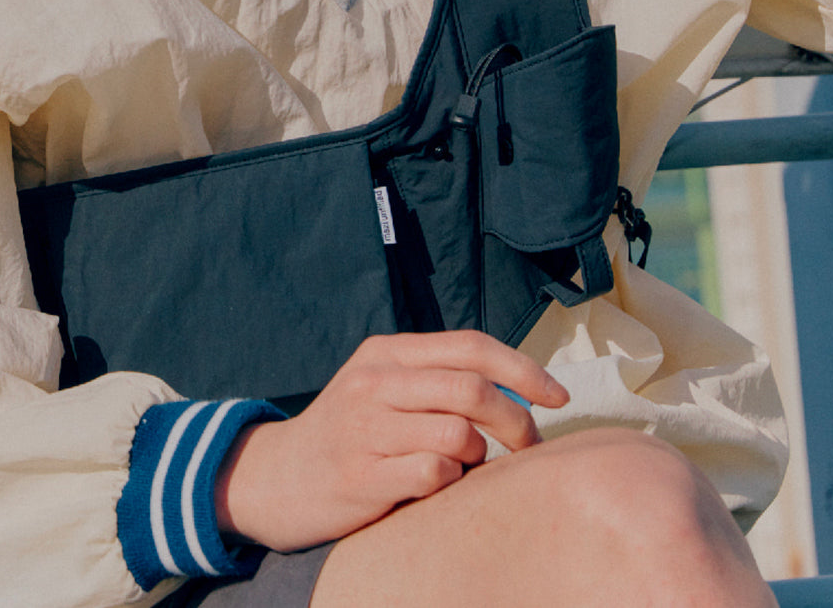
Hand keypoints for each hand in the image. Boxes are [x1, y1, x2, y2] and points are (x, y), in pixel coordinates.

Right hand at [214, 330, 568, 552]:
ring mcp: (365, 428)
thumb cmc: (347, 433)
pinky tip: (435, 486)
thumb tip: (517, 389)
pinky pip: (434, 474)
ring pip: (459, 434)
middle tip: (531, 448)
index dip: (523, 369)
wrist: (273, 478)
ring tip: (467, 468)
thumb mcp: (380, 386)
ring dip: (480, 457)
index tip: (558, 396)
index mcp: (387, 352)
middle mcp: (375, 382)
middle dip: (518, 421)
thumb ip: (434, 378)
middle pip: (473, 389)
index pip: (471, 346)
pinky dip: (450, 482)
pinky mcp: (361, 476)